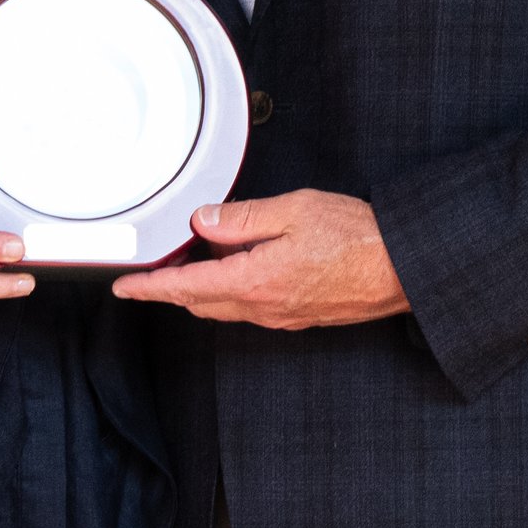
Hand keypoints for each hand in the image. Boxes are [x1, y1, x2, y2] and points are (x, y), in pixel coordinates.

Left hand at [111, 190, 408, 328]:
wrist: (403, 268)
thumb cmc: (359, 238)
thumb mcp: (294, 210)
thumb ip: (242, 218)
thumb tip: (203, 222)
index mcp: (255, 281)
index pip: (186, 288)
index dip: (150, 288)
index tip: (124, 287)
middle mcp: (264, 308)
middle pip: (201, 302)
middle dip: (173, 286)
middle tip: (158, 262)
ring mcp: (282, 317)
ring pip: (226, 307)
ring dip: (206, 286)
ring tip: (204, 253)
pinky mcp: (299, 317)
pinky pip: (252, 308)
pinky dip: (235, 289)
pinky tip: (244, 264)